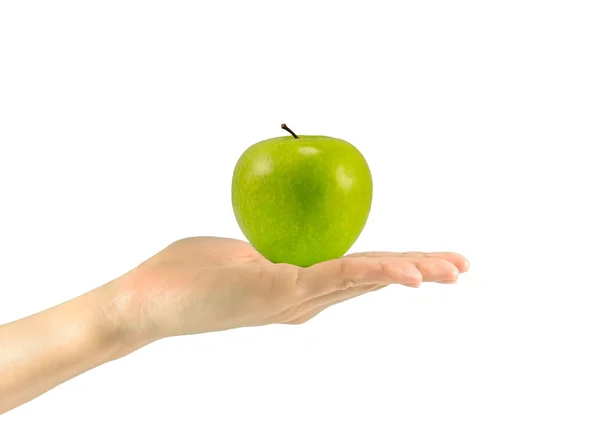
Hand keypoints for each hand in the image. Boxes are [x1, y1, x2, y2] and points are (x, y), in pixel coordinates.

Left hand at [110, 237, 468, 343]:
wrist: (145, 299)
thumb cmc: (187, 273)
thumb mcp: (241, 254)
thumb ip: (272, 249)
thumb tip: (286, 239)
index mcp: (297, 285)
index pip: (357, 271)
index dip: (396, 265)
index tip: (432, 259)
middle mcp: (303, 298)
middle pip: (371, 279)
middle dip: (420, 270)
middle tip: (463, 265)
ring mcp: (295, 298)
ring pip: (363, 279)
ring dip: (409, 271)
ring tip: (452, 269)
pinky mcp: (280, 292)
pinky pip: (336, 277)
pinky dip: (374, 273)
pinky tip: (406, 272)